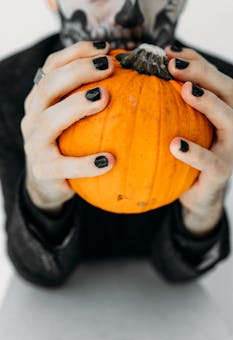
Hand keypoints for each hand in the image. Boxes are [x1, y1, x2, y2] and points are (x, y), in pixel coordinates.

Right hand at [21, 41, 114, 213]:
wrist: (48, 183)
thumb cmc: (70, 147)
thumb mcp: (77, 122)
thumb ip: (95, 102)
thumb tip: (136, 80)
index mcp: (41, 102)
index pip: (51, 68)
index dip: (74, 54)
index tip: (105, 48)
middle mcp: (32, 118)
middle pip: (47, 86)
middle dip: (77, 71)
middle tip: (108, 66)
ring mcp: (34, 144)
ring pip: (48, 121)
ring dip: (76, 106)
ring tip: (104, 97)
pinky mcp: (43, 170)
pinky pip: (63, 166)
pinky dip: (85, 163)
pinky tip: (110, 160)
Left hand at [165, 45, 232, 233]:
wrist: (197, 193)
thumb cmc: (184, 157)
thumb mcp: (179, 129)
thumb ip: (167, 109)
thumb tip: (136, 80)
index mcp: (220, 112)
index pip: (214, 79)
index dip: (196, 62)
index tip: (169, 52)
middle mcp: (230, 126)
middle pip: (228, 92)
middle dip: (204, 73)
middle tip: (175, 64)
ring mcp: (229, 149)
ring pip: (228, 120)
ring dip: (208, 103)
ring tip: (187, 90)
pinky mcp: (221, 172)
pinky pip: (211, 162)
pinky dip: (195, 152)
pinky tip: (174, 144)